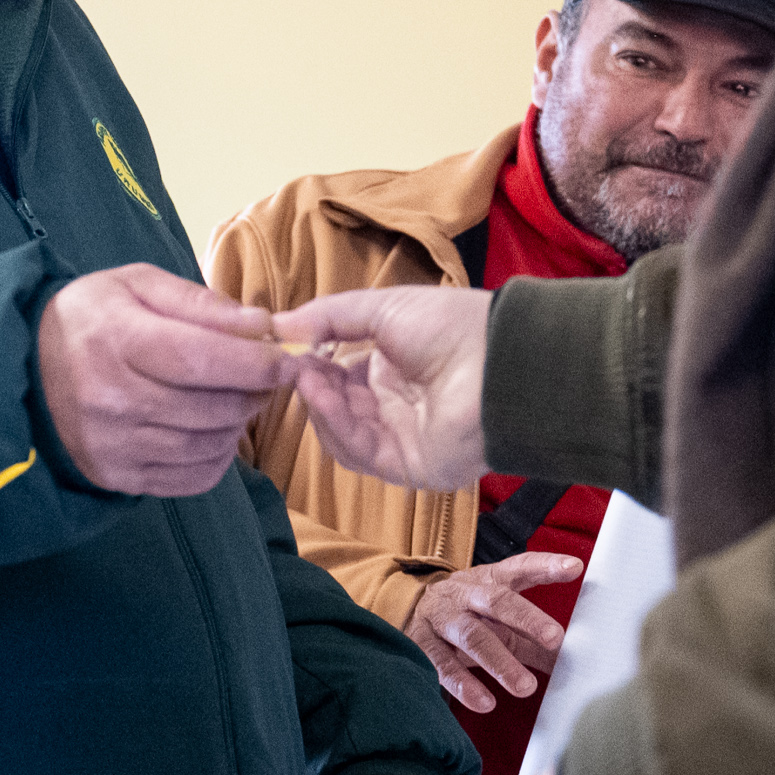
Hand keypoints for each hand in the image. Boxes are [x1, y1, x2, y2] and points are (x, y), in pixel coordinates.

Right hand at [36, 265, 288, 496]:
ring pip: (208, 445)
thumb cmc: (89, 318)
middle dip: (255, 392)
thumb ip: (199, 301)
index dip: (256, 363)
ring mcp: (113, 444)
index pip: (202, 359)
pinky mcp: (117, 476)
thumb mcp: (135, 285)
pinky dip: (217, 457)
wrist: (25, 371)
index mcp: (116, 340)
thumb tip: (260, 324)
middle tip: (264, 376)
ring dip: (238, 423)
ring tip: (237, 399)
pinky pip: (191, 478)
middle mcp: (111, 399)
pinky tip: (213, 430)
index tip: (284, 358)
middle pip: (212, 407)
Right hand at [274, 287, 490, 491]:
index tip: (286, 349)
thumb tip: (277, 325)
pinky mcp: (406, 466)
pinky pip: (359, 451)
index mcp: (391, 369)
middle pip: (334, 408)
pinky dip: (336, 423)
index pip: (338, 376)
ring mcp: (400, 438)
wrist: (496, 360)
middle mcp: (393, 406)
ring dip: (319, 406)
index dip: (312, 365)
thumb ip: (328, 317)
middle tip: (290, 366)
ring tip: (307, 378)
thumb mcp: (381, 308)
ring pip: (340, 433)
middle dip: (311, 386)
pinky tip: (322, 395)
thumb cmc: (450, 326)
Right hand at [408, 553, 583, 712]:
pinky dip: (463, 684)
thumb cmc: (468, 615)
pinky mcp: (421, 643)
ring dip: (499, 661)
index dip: (546, 566)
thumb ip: (535, 641)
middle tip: (556, 638)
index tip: (574, 568)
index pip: (520, 568)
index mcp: (489, 580)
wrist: (407, 611)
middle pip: (496, 601)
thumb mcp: (501, 621)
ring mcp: (441, 617)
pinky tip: (484, 701)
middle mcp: (465, 593)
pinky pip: (441, 663)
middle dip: (527, 619)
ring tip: (525, 687)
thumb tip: (577, 664)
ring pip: (471, 635)